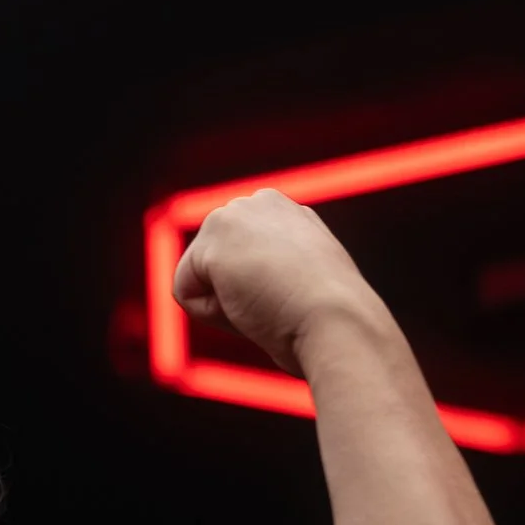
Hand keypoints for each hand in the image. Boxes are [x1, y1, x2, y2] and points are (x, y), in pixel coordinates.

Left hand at [173, 190, 384, 373]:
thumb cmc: (331, 318)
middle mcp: (258, 203)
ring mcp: (235, 215)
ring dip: (226, 305)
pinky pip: (186, 294)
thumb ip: (275, 272)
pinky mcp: (214, 241)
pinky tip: (248, 305)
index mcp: (284, 211)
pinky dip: (210, 313)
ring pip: (198, 280)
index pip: (238, 262)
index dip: (258, 293)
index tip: (294, 297)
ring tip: (267, 303)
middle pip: (213, 267)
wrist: (338, 322)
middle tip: (281, 302)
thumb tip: (245, 289)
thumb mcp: (304, 283)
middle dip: (237, 296)